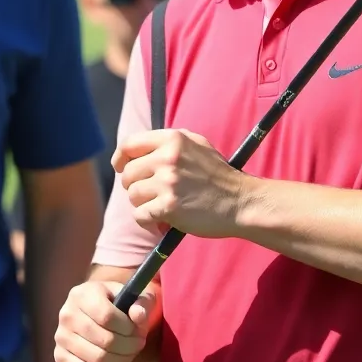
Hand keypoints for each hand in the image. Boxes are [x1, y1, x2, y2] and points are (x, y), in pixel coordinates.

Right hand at [54, 280, 157, 361]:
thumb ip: (141, 303)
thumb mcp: (133, 297)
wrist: (98, 314)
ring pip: (97, 359)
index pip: (107, 316)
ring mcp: (61, 336)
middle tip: (138, 344)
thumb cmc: (117, 304)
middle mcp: (67, 313)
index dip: (128, 328)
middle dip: (128, 346)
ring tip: (129, 354)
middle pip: (104, 340)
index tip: (138, 330)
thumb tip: (138, 315)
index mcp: (83, 294)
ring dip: (120, 361)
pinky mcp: (60, 356)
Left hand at [114, 128, 246, 238]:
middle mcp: (167, 158)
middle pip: (128, 174)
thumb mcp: (197, 145)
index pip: (130, 144)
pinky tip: (162, 222)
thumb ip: (168, 143)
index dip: (120, 158)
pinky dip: (148, 222)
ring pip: (133, 195)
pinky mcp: (169, 207)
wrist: (241, 201)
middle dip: (135, 186)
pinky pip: (140, 215)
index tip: (120, 168)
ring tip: (162, 207)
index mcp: (172, 139)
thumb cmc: (219, 175)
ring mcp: (168, 182)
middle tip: (153, 194)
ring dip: (143, 205)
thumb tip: (137, 149)